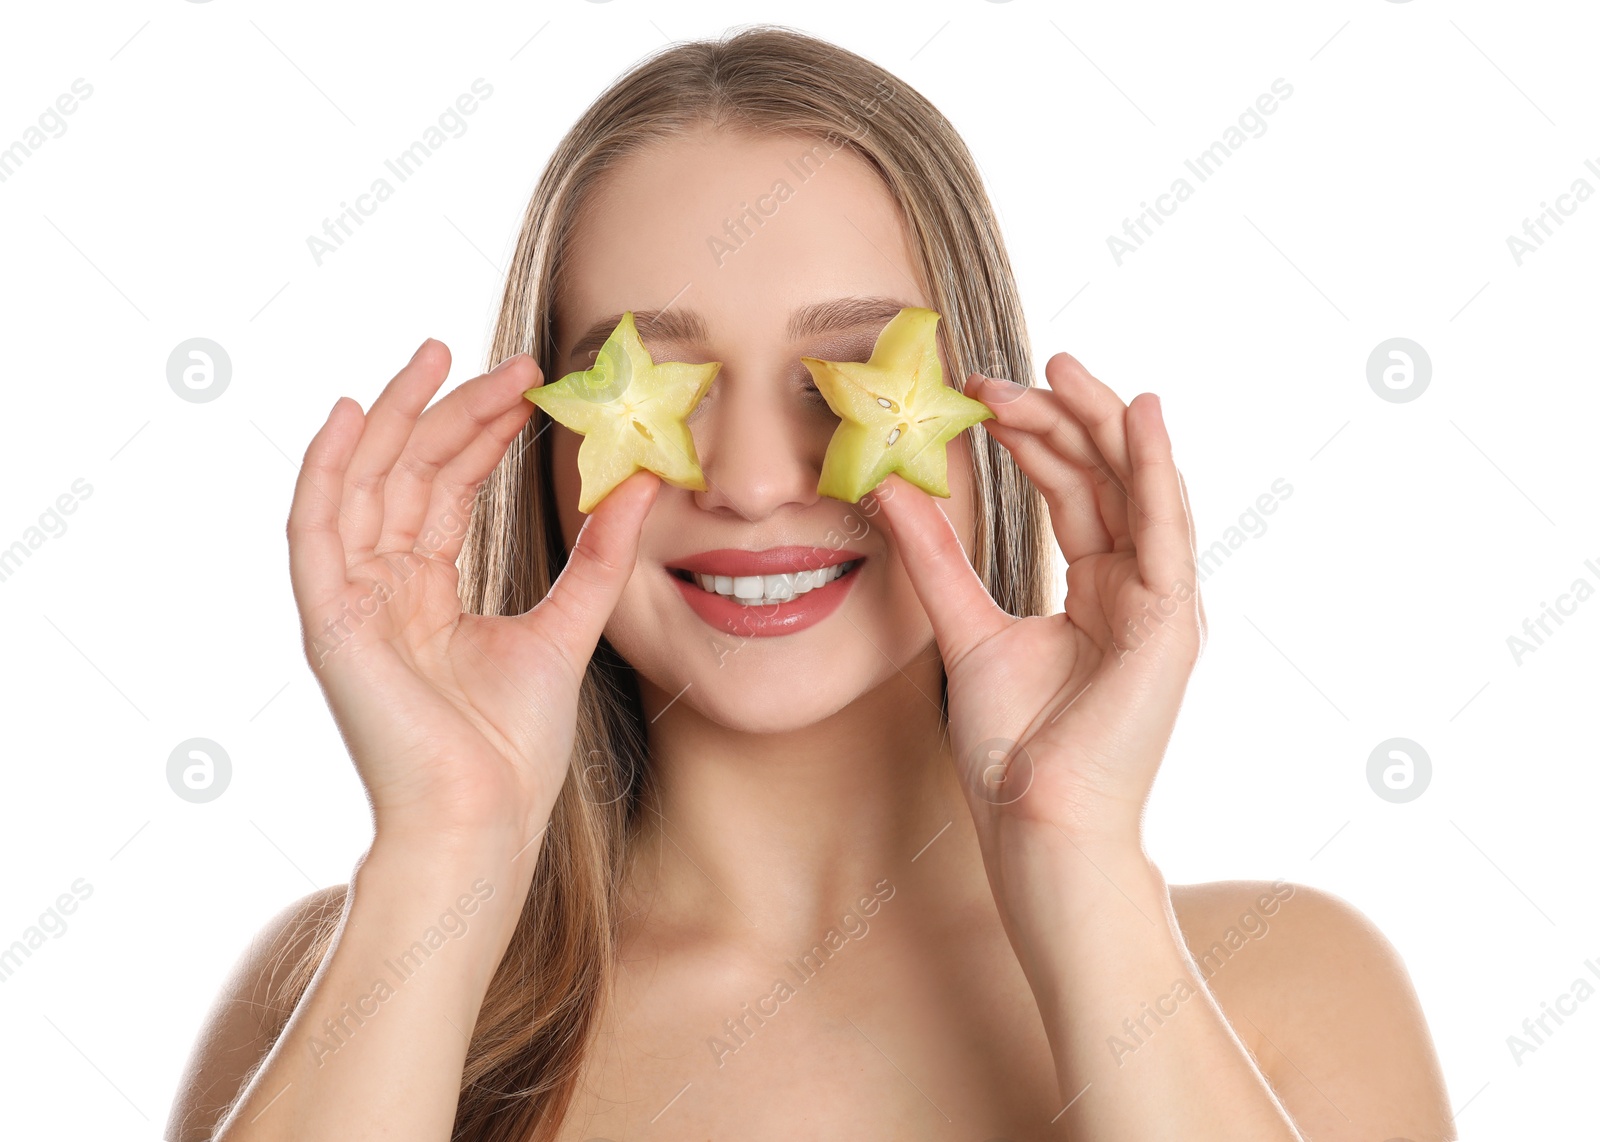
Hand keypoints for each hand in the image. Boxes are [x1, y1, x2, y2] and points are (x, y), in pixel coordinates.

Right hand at [287, 339, 658, 852]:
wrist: (485, 820)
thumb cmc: (515, 748)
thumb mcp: (567, 628)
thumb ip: (599, 557)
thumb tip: (643, 484)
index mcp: (426, 594)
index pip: (446, 490)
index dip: (482, 433)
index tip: (530, 385)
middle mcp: (382, 589)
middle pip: (407, 475)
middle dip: (449, 410)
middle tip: (503, 359)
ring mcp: (349, 603)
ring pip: (363, 484)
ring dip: (396, 417)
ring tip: (434, 356)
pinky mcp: (328, 620)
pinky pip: (314, 529)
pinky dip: (327, 468)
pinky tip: (357, 412)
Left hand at [870, 352, 1202, 860]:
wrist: (1036, 822)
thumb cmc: (1012, 748)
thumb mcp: (964, 629)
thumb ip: (934, 557)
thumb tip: (889, 489)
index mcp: (1097, 590)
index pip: (1071, 490)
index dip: (1030, 437)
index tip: (977, 395)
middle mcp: (1136, 587)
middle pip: (1105, 477)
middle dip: (1060, 416)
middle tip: (1003, 372)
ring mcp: (1162, 602)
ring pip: (1138, 488)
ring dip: (1102, 423)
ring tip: (1063, 368)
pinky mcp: (1171, 621)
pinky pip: (1165, 528)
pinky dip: (1155, 468)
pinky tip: (1140, 413)